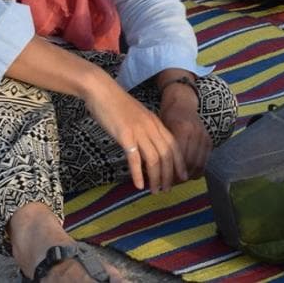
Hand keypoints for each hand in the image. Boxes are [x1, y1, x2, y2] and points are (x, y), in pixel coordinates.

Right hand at [83, 67, 185, 191]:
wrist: (101, 91)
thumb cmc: (117, 105)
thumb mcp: (138, 116)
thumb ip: (146, 130)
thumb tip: (149, 148)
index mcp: (155, 122)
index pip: (174, 145)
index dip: (179, 162)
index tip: (181, 177)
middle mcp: (151, 127)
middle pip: (167, 154)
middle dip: (169, 175)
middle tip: (167, 189)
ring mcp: (138, 131)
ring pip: (154, 159)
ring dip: (156, 178)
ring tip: (155, 191)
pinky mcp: (125, 136)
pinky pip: (135, 159)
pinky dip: (138, 174)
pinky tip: (138, 185)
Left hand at [157, 78, 212, 179]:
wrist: (183, 102)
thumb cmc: (167, 117)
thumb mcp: (161, 129)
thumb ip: (160, 148)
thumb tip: (151, 171)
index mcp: (182, 129)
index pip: (177, 157)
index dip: (169, 171)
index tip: (161, 180)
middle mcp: (195, 133)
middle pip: (188, 163)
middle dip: (178, 177)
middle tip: (167, 185)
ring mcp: (204, 136)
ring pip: (198, 164)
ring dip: (187, 176)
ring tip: (177, 182)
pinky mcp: (209, 140)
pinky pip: (204, 161)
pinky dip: (197, 171)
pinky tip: (188, 176)